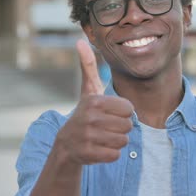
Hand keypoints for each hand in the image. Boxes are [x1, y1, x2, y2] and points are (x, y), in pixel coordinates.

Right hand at [55, 40, 133, 164]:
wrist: (67, 143)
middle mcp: (89, 118)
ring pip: (123, 141)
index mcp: (94, 101)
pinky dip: (110, 154)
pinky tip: (99, 148)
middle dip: (121, 128)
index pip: (128, 109)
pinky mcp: (88, 155)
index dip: (122, 113)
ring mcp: (87, 138)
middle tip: (106, 127)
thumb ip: (88, 65)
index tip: (109, 113)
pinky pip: (115, 155)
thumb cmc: (85, 113)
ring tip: (103, 137)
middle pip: (128, 126)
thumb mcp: (88, 90)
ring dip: (116, 141)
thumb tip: (80, 41)